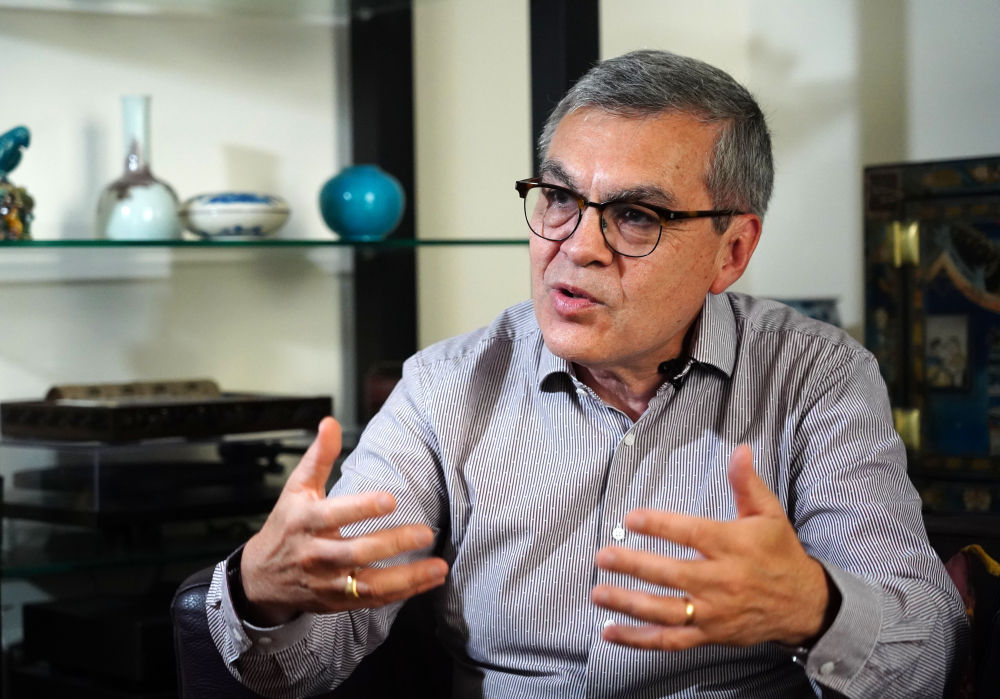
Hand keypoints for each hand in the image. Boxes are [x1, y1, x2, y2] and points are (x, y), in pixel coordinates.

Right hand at [239, 417, 448, 625]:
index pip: (335, 515)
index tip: (391, 499)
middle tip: (425, 532)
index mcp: (306, 522)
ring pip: (369, 584)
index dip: (362, 508)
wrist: (260, 577)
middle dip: (393, 543)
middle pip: (356, 552)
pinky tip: (429, 580)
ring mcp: (328, 582)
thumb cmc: (287, 525)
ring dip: (407, 578)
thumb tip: (330, 422)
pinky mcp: (338, 602)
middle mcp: (316, 554)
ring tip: (438, 567)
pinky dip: (403, 593)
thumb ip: (319, 457)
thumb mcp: (296, 488)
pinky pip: (373, 600)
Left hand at [591, 444, 831, 650]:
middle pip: (672, 575)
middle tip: (603, 556)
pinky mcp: (710, 635)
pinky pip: (670, 641)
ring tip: (598, 593)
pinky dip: (639, 640)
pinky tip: (610, 631)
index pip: (691, 534)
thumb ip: (747, 483)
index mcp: (732, 547)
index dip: (660, 526)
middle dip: (634, 566)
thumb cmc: (780, 554)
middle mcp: (721, 581)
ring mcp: (714, 612)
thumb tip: (739, 449)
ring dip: (629, 603)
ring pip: (666, 611)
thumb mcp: (769, 514)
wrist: (805, 605)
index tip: (631, 518)